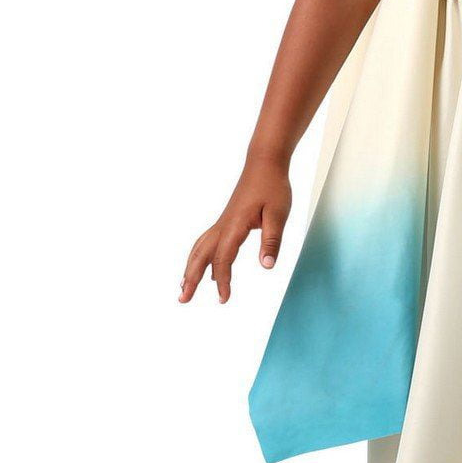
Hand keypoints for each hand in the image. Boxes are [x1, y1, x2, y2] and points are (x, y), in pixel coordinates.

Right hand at [179, 155, 292, 303]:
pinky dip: (200, 257)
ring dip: (191, 268)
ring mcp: (223, 222)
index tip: (224, 299)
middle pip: (200, 255)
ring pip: (200, 248)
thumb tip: (267, 266)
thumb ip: (272, 240)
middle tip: (183, 299)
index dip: (222, 281)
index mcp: (235, 226)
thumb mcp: (278, 214)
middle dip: (190, 278)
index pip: (223, 259)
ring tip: (184, 287)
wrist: (264, 163)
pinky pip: (207, 242)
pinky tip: (205, 267)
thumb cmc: (273, 187)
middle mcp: (223, 225)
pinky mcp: (226, 220)